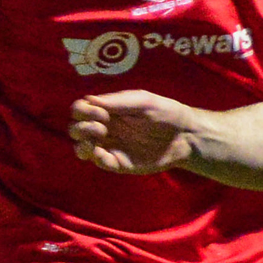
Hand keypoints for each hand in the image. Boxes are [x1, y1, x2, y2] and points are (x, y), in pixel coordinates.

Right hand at [69, 91, 196, 173]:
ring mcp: (112, 146)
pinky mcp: (120, 162)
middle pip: (75, 128)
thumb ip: (118, 101)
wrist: (186, 136)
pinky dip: (94, 157)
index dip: (83, 111)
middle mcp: (106, 128)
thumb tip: (88, 100)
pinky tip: (100, 152)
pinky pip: (99, 162)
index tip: (102, 113)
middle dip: (81, 126)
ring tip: (96, 139)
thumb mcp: (144, 101)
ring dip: (81, 143)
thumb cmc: (167, 113)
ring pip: (81, 147)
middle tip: (102, 125)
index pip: (80, 109)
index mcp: (110, 111)